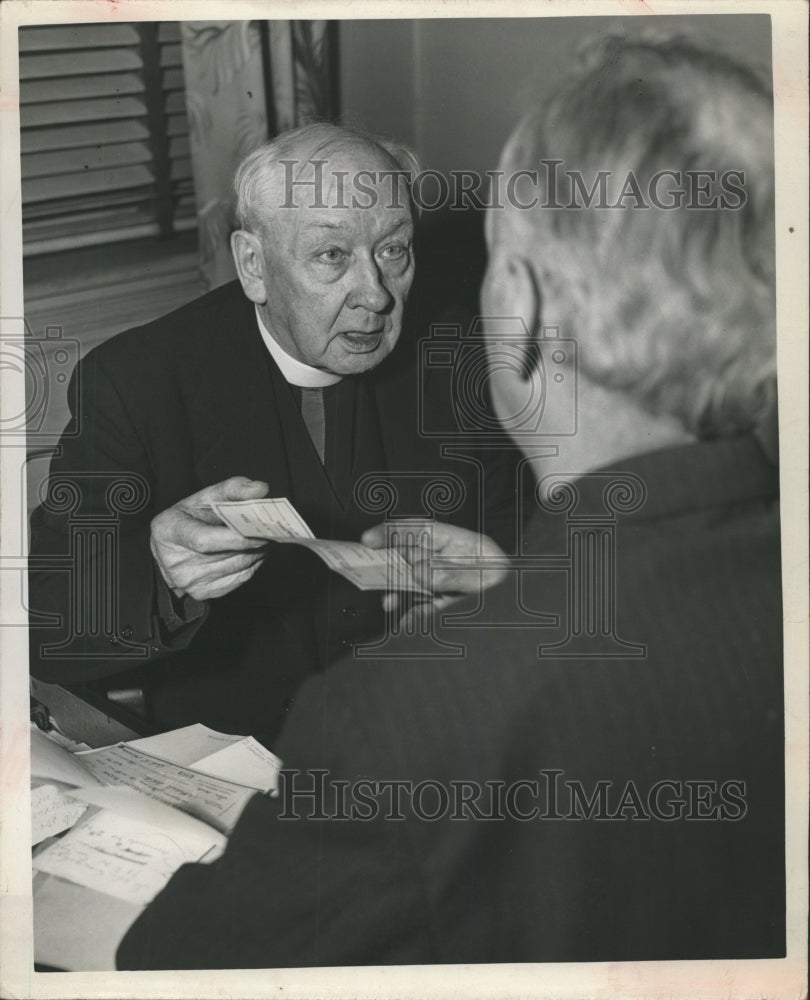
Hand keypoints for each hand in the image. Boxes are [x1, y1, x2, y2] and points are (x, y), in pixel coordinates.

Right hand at [150, 477, 268, 600]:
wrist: (169, 549)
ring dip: (258, 552)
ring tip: (265, 536)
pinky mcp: (203, 592)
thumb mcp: (204, 497)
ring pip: (238, 567)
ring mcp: (189, 580)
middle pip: (227, 554)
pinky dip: (253, 564)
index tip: (259, 530)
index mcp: (168, 530)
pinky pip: (240, 579)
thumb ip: (233, 488)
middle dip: (255, 541)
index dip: (235, 538)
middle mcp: (175, 560)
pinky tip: (255, 551)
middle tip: (272, 528)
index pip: (204, 540)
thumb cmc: (190, 517)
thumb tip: (260, 489)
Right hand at [361, 520, 508, 618]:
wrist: (536, 621)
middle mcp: (455, 560)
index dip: (393, 532)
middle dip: (390, 563)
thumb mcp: (487, 579)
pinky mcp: (454, 603)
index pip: (422, 531)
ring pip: (417, 582)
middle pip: (415, 556)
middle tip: (368, 571)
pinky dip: (415, 613)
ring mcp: (453, 581)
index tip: (368, 540)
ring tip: (388, 602)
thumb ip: (453, 575)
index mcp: (464, 544)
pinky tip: (405, 622)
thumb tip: (419, 572)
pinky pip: (428, 606)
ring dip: (400, 591)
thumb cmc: (517, 590)